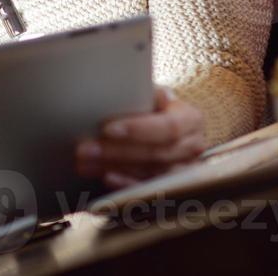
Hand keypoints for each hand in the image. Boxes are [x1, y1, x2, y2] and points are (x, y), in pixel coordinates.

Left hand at [75, 87, 206, 188]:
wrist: (161, 124)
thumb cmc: (152, 106)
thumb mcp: (151, 94)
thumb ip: (140, 93)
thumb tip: (116, 88)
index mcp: (191, 119)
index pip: (168, 127)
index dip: (138, 130)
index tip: (107, 129)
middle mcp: (193, 147)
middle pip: (156, 153)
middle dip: (117, 151)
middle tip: (85, 148)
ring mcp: (185, 170)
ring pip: (149, 172)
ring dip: (114, 167)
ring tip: (85, 161)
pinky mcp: (173, 188)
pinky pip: (148, 189)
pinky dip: (126, 184)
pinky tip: (105, 176)